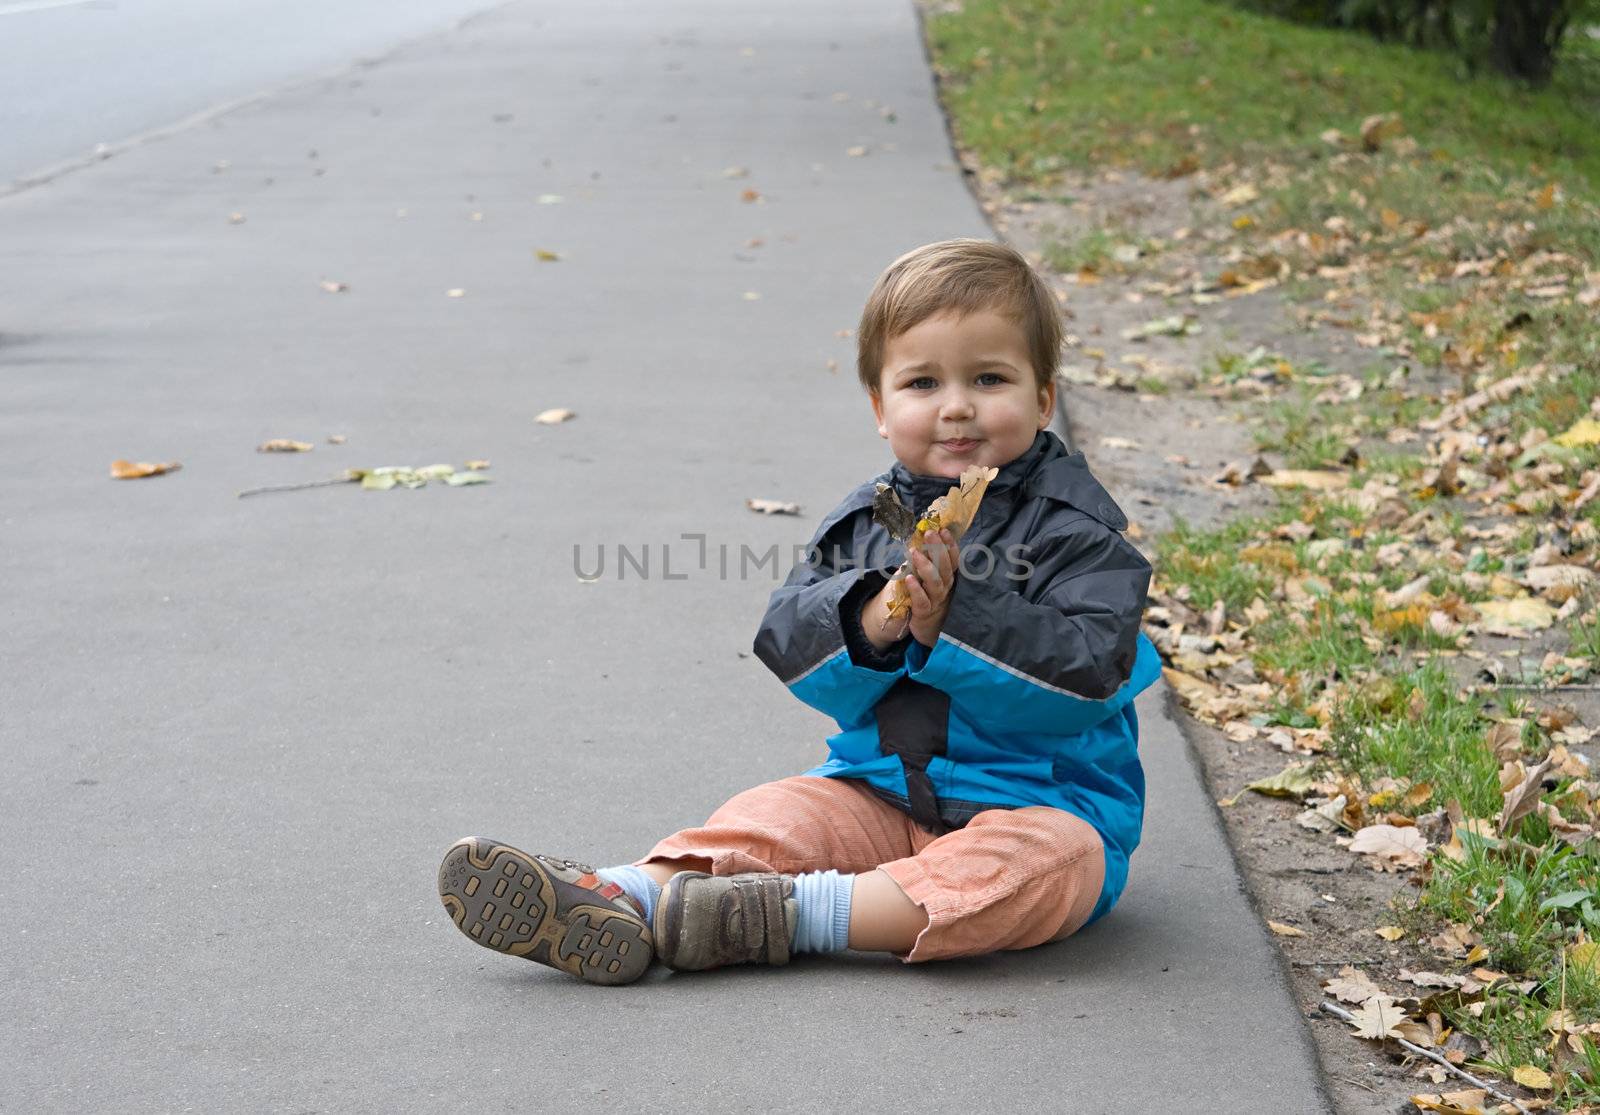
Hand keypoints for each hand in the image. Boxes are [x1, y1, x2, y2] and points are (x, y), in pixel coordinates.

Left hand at [906, 528, 957, 646]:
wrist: (927, 628)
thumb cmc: (928, 596)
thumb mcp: (931, 578)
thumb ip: (930, 561)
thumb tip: (923, 538)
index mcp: (948, 577)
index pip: (953, 559)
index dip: (949, 544)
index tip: (943, 529)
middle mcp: (945, 587)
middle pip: (945, 567)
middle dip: (938, 549)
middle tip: (929, 534)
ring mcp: (936, 600)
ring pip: (935, 582)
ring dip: (925, 566)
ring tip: (914, 552)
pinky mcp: (924, 612)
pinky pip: (922, 600)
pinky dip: (916, 589)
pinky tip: (909, 578)